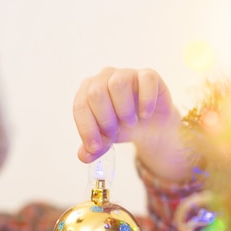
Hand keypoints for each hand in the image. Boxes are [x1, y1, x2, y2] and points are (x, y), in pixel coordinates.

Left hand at [73, 67, 190, 181]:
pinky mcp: (148, 75)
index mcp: (87, 91)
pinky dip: (146, 101)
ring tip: (130, 122)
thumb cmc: (122, 126)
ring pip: (118, 83)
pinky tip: (145, 114)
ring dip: (124, 110)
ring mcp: (126, 73)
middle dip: (105, 119)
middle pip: (96, 93)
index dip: (87, 129)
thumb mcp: (106, 140)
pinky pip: (146, 81)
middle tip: (114, 131)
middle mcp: (104, 77)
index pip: (80, 106)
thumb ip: (94, 148)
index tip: (96, 147)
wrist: (150, 126)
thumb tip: (84, 156)